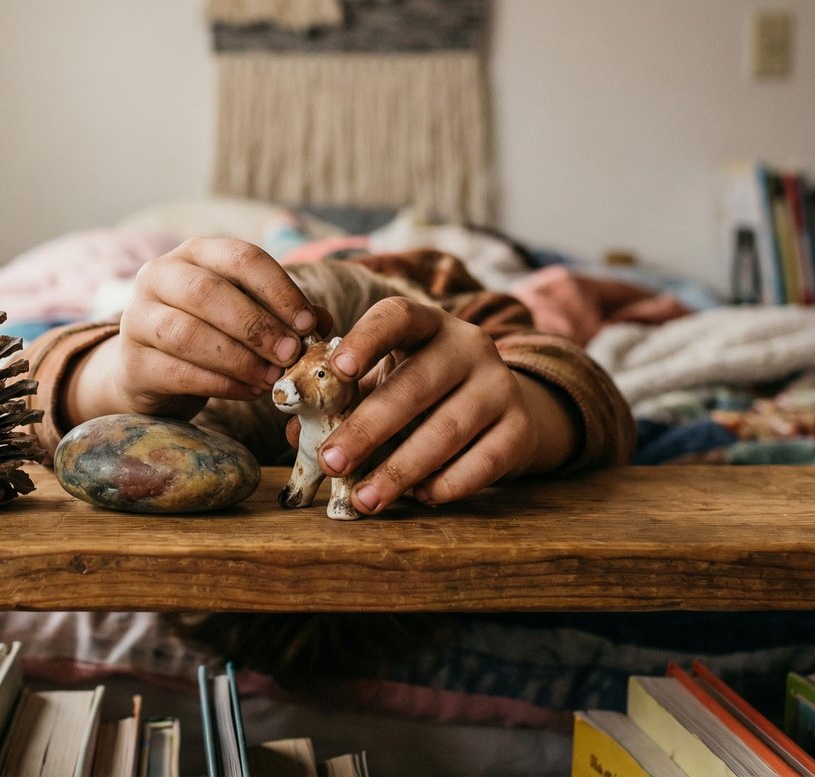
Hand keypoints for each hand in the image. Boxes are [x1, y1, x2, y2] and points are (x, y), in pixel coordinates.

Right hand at [67, 238, 328, 422]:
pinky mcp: (133, 362)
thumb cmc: (209, 333)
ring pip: (187, 333)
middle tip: (291, 355)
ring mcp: (137, 318)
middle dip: (257, 325)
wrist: (149, 370)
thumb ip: (282, 314)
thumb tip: (323, 323)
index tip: (308, 324)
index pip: (240, 257)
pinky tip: (249, 392)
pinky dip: (220, 384)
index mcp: (194, 253)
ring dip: (238, 358)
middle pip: (208, 292)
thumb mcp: (245, 314)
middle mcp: (159, 276)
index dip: (278, 289)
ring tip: (272, 379)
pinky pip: (178, 371)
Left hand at [307, 298, 573, 514]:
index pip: (398, 315)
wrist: (503, 409)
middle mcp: (469, 346)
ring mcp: (500, 386)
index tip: (338, 368)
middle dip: (368, 428)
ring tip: (364, 499)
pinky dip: (448, 484)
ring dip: (400, 469)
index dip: (367, 338)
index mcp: (427, 325)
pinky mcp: (521, 428)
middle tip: (331, 462)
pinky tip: (420, 497)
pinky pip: (484, 461)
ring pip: (447, 429)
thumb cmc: (423, 393)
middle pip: (416, 384)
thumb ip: (344, 400)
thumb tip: (293, 433)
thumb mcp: (386, 381)